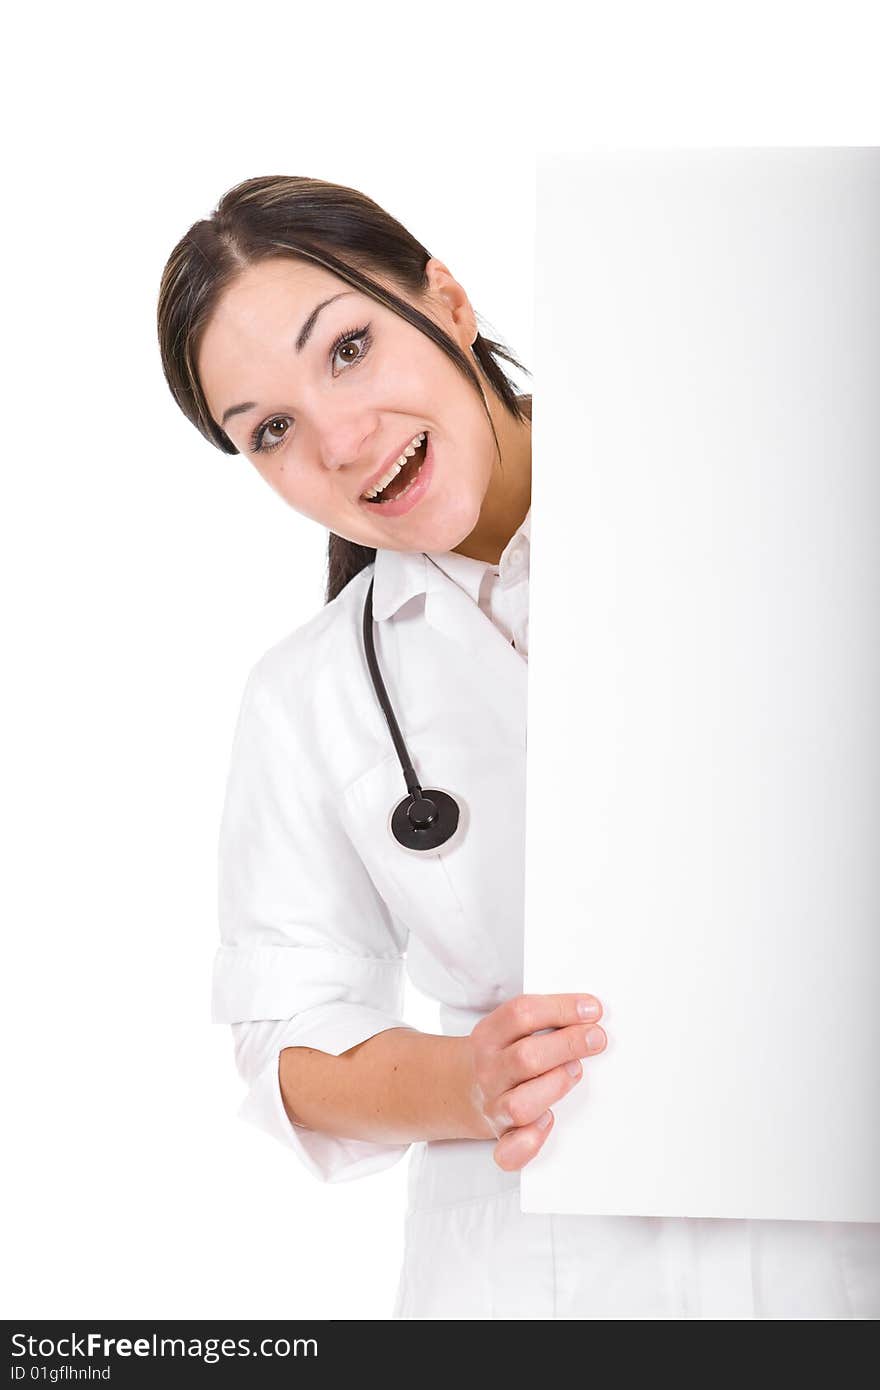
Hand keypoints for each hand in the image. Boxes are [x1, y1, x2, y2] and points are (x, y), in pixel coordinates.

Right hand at [464, 993, 606, 1170]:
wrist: (457, 1089)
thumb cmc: (499, 1055)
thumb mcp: (506, 1028)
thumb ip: (540, 1020)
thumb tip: (589, 1014)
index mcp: (489, 1036)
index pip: (522, 1014)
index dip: (561, 1009)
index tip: (593, 1009)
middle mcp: (489, 1071)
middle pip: (525, 1057)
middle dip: (567, 1045)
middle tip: (597, 1038)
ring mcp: (494, 1106)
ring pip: (521, 1105)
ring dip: (555, 1087)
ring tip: (576, 1070)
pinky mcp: (502, 1137)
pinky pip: (510, 1151)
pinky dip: (530, 1142)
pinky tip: (549, 1122)